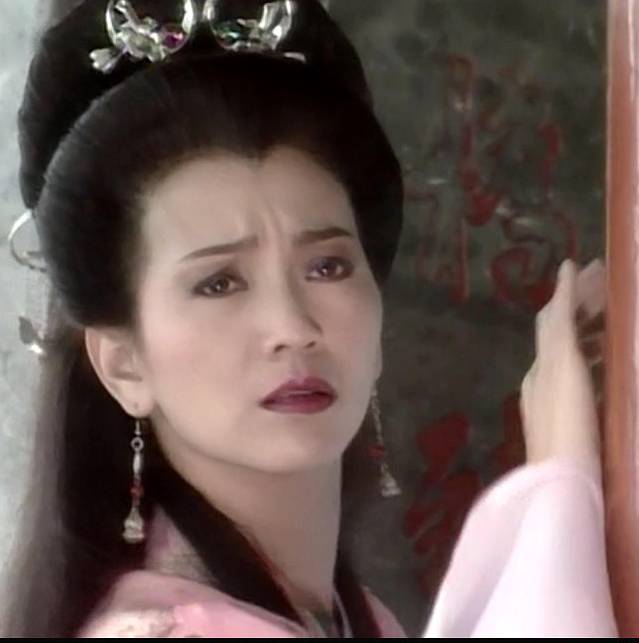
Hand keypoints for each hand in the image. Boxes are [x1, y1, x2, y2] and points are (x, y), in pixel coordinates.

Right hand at [520, 258, 604, 473]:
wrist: (560, 475)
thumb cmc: (572, 472)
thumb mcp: (579, 446)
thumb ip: (579, 430)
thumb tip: (590, 433)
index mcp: (544, 397)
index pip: (559, 358)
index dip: (577, 339)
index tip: (594, 330)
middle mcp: (540, 374)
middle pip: (553, 332)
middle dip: (571, 310)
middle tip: (586, 286)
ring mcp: (548, 362)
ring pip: (559, 318)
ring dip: (576, 297)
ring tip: (594, 274)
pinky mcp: (561, 354)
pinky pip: (563, 311)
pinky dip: (568, 288)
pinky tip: (574, 267)